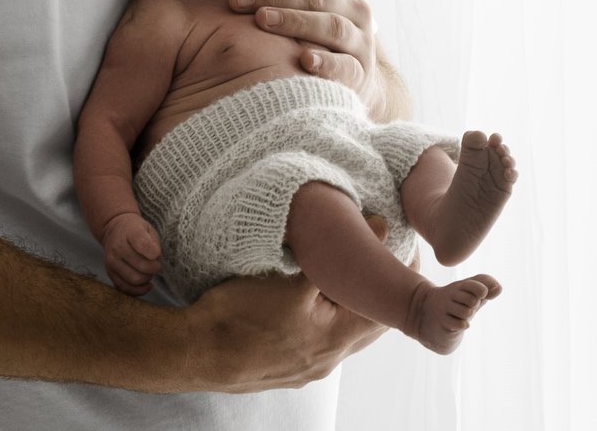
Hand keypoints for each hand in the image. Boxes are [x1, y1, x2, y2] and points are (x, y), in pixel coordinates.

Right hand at [101, 212, 162, 295]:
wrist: (113, 229)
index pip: (144, 245)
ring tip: (148, 271)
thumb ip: (154, 244)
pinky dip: (139, 290)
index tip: (157, 253)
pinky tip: (146, 284)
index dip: (155, 253)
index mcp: (130, 232)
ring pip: (135, 280)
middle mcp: (118, 247)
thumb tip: (155, 263)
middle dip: (154, 268)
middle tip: (156, 264)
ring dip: (147, 279)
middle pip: (142, 267)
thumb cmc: (135, 230)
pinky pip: (125, 289)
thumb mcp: (147, 229)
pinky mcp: (110, 273)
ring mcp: (112, 262)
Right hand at [181, 215, 395, 391]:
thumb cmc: (241, 316)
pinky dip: (325, 318)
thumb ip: (339, 260)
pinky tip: (310, 301)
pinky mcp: (283, 367)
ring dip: (347, 306)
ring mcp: (304, 368)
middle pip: (366, 325)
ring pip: (340, 332)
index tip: (402, 251)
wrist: (194, 352)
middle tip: (379, 259)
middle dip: (375, 293)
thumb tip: (379, 229)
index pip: (386, 310)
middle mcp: (326, 360)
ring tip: (344, 274)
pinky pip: (316, 340)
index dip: (398, 279)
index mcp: (336, 340)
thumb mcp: (294, 282)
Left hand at [231, 0, 378, 99]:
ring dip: (295, 21)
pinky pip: (346, 67)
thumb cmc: (315, 27)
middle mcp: (357, 8)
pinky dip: (326, 63)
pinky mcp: (361, 73)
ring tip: (262, 20)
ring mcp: (361, 41)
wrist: (347, 74)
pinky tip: (303, 60)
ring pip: (332, 27)